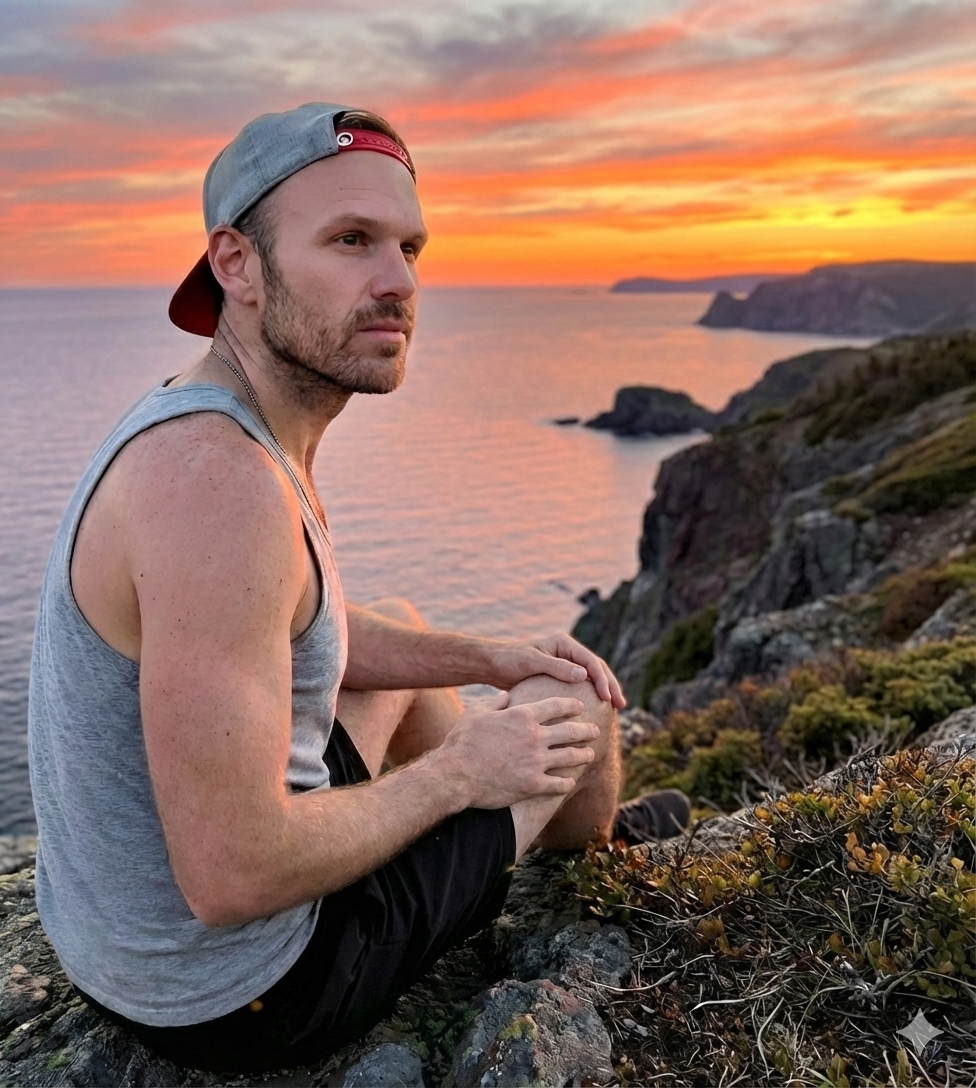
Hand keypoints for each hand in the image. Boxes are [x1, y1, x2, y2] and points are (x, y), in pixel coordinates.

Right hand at [434, 696, 599, 809]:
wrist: (455, 775)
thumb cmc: (462, 742)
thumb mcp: (477, 714)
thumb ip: (496, 704)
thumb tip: (507, 696)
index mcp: (522, 716)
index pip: (556, 706)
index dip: (571, 705)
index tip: (580, 707)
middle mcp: (534, 737)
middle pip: (570, 731)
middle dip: (586, 730)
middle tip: (595, 730)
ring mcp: (536, 762)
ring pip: (570, 757)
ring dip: (583, 755)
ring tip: (590, 754)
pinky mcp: (533, 785)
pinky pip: (558, 784)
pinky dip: (566, 782)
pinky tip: (570, 782)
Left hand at [489, 635, 625, 708]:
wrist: (493, 665)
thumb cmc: (509, 660)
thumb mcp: (532, 661)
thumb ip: (556, 667)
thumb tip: (584, 675)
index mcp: (564, 644)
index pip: (590, 661)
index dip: (602, 679)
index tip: (607, 697)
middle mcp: (568, 652)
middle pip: (596, 668)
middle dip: (611, 685)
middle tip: (621, 705)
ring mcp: (565, 664)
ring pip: (591, 678)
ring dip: (604, 692)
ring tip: (615, 710)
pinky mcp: (559, 677)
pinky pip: (579, 687)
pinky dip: (590, 697)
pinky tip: (594, 713)